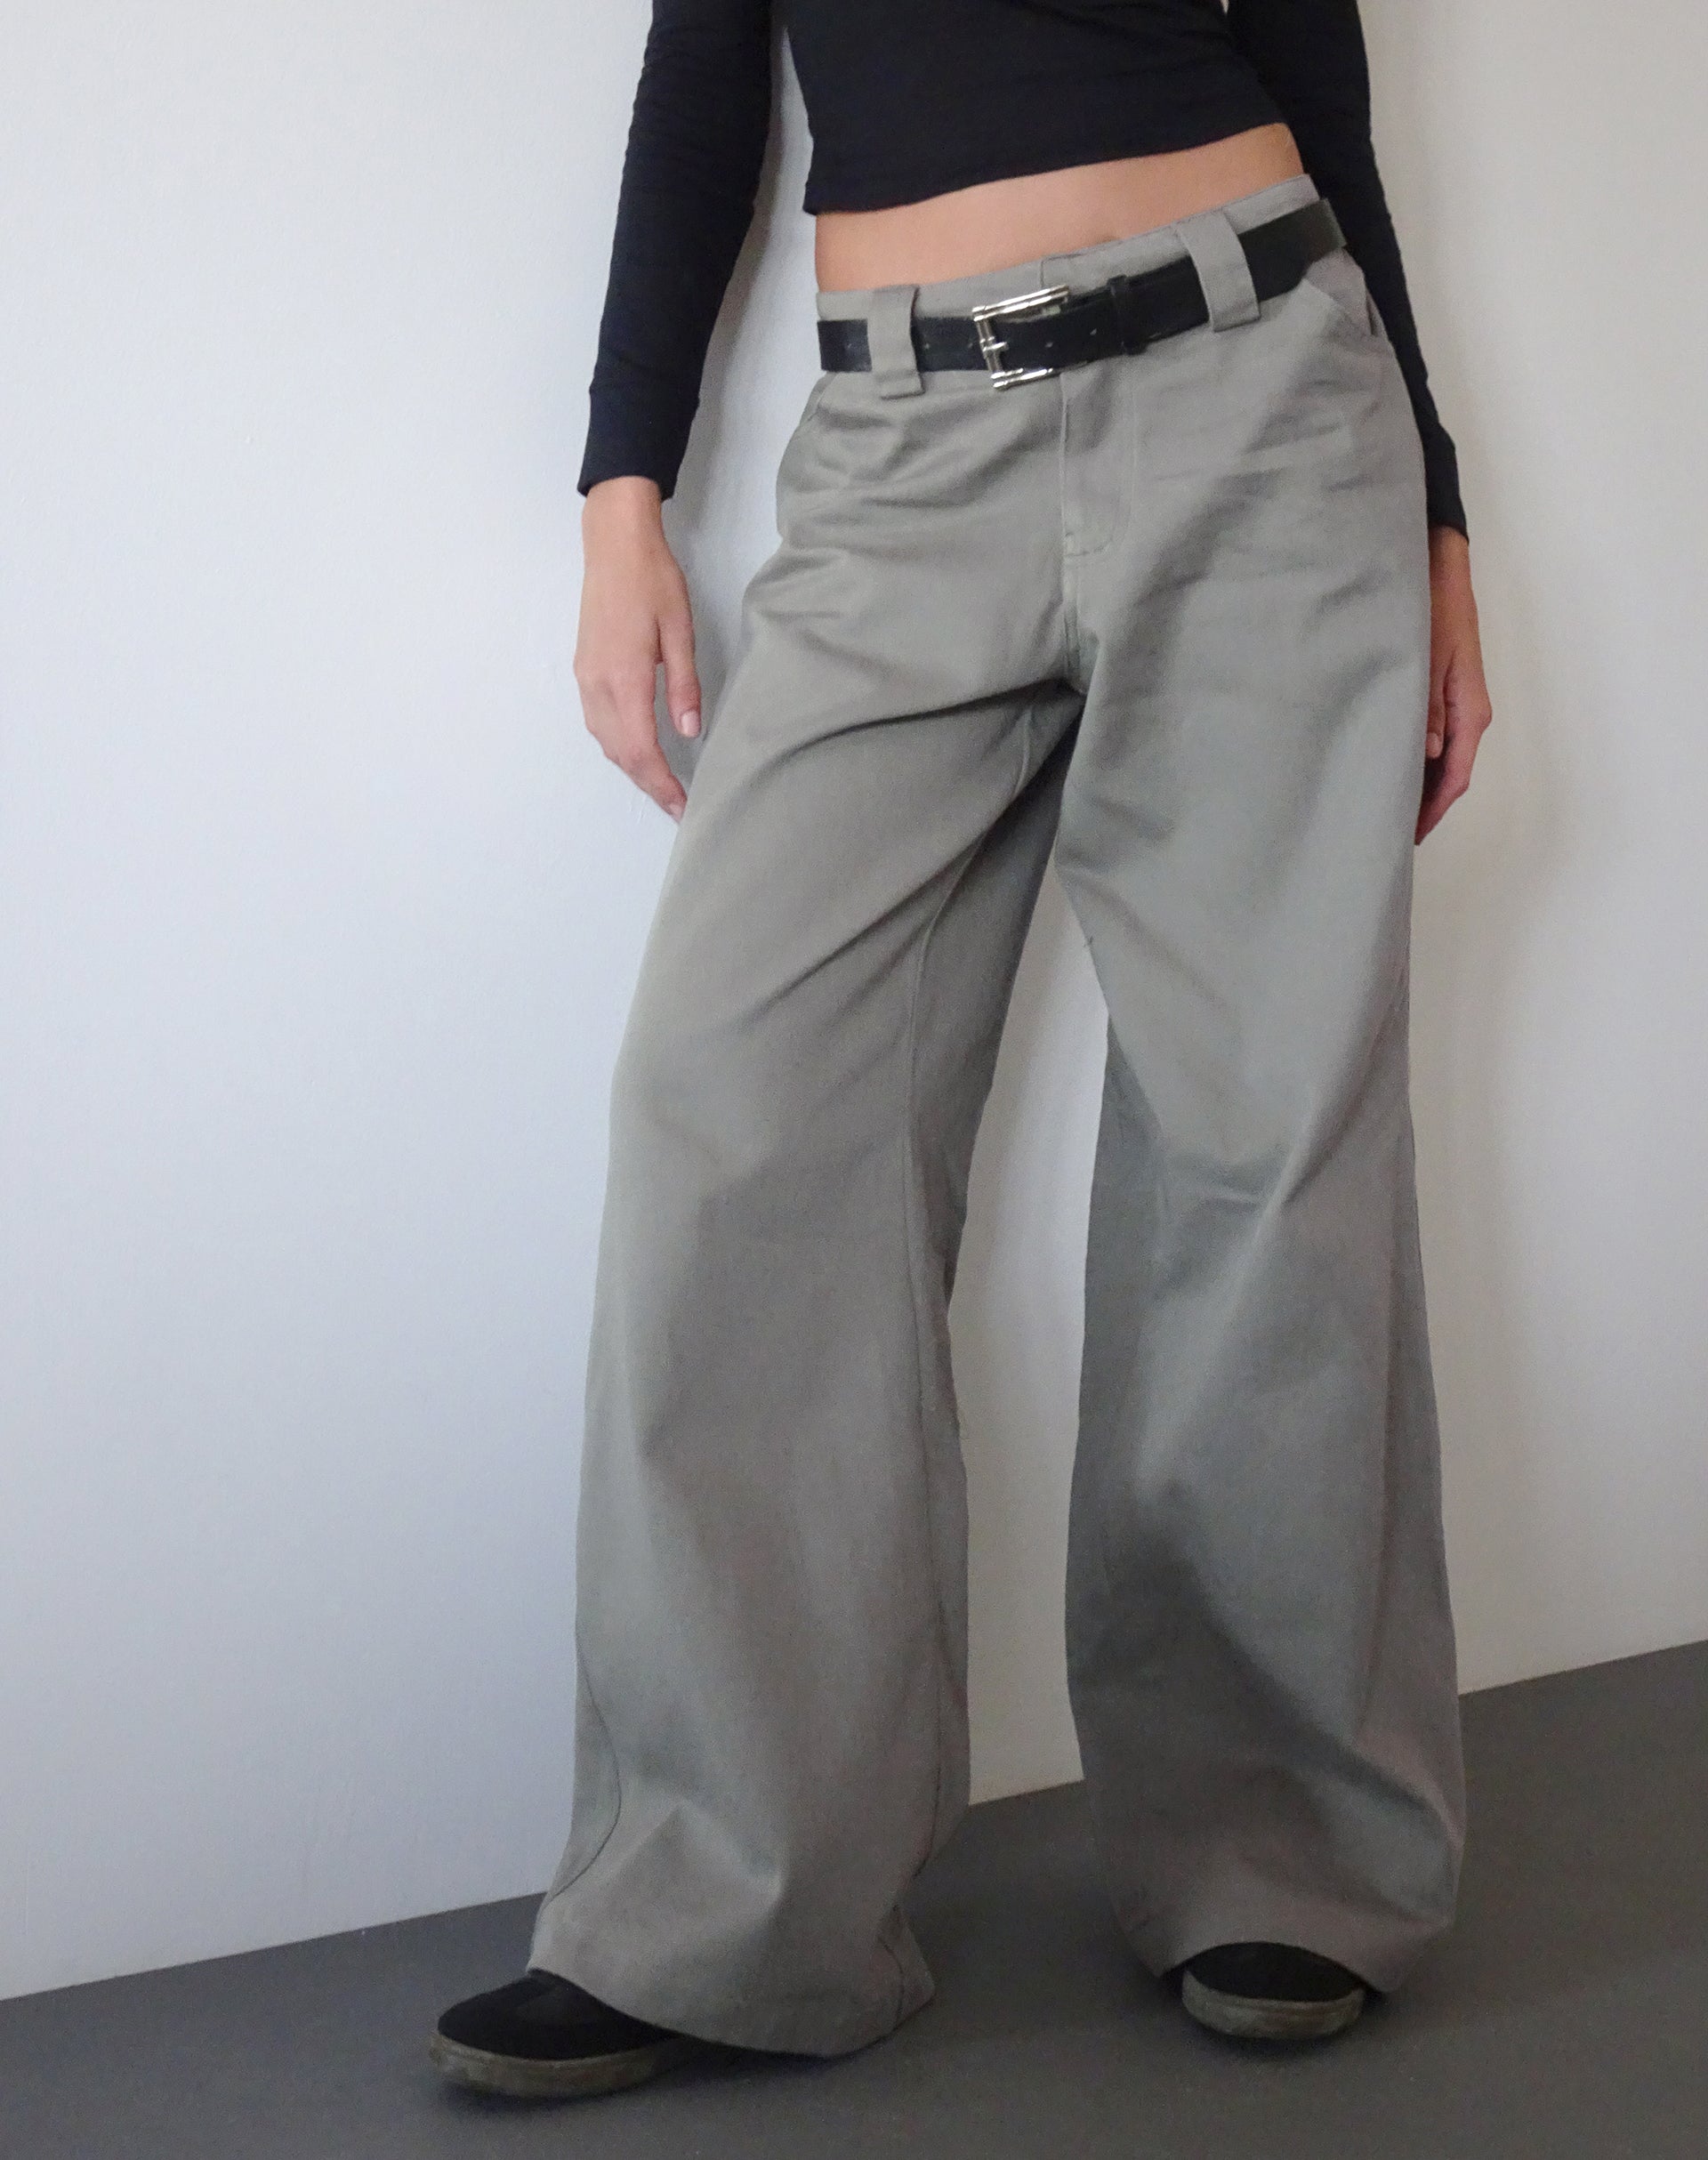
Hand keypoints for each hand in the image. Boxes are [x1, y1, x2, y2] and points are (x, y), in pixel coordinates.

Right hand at [575, 477, 702, 821]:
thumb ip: (683, 685)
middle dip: (648, 784)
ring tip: (661, 783)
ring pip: (605, 740)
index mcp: (624, 678)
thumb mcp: (680, 631)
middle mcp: (597, 684)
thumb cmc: (652, 580)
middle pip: (619, 753)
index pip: (641, 750)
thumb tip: (689, 731)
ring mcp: (586, 677)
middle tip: (677, 806)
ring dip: (631, 767)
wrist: (613, 543)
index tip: (681, 807)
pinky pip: (597, 722)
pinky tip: (637, 747)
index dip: (661, 785)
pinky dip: (617, 744)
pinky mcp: (584, 668)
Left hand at [1416, 525, 1492, 843]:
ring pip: (1442, 758)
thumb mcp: (1426, 657)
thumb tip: (1428, 752)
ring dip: (1419, 783)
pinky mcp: (1444, 694)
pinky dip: (1416, 758)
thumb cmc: (1434, 608)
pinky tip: (1390, 766)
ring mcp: (1457, 705)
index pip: (1456, 775)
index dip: (1432, 809)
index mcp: (1470, 711)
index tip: (1409, 835)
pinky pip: (1434, 738)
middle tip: (1390, 831)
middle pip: (1450, 774)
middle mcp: (1468, 713)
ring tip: (1386, 807)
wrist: (1441, 570)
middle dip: (1424, 804)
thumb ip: (1426, 706)